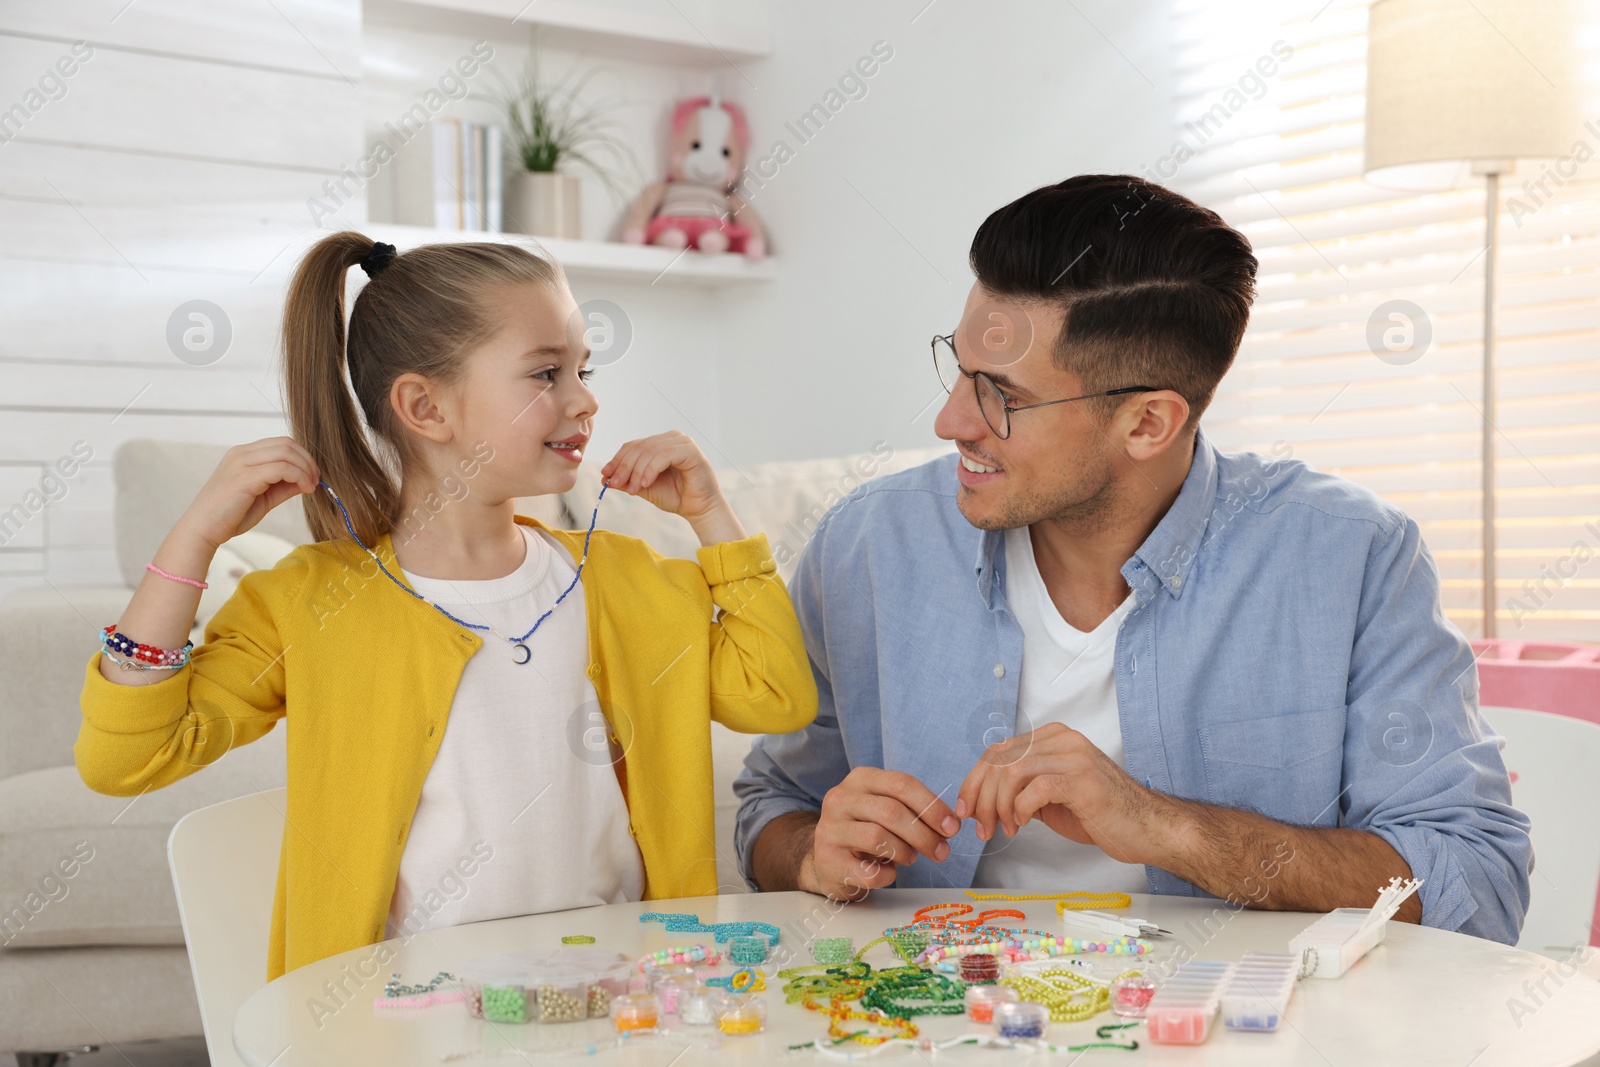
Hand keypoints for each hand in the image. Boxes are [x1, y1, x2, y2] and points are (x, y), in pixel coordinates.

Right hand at [180, 437, 320, 551]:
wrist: (202, 530)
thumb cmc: (230, 516)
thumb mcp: (263, 498)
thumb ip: (283, 486)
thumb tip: (308, 480)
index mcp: (242, 454)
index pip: (280, 443)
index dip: (302, 456)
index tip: (313, 475)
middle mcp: (241, 453)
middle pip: (286, 444)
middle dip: (307, 460)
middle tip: (317, 479)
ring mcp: (241, 463)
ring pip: (286, 453)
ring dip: (306, 468)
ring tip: (312, 486)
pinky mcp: (245, 477)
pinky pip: (282, 468)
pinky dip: (299, 476)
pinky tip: (305, 489)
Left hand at [600, 431, 743, 543]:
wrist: (699, 509)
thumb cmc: (675, 496)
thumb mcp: (644, 487)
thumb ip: (627, 480)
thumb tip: (604, 476)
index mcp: (660, 443)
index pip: (633, 446)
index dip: (617, 460)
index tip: (606, 476)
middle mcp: (671, 437)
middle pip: (639, 447)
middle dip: (624, 467)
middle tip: (615, 484)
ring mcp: (682, 442)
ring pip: (650, 451)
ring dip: (637, 471)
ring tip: (633, 490)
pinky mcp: (690, 450)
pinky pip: (664, 456)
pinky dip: (651, 470)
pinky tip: (645, 483)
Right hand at [804, 767, 960, 900]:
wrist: (827, 860)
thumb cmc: (866, 831)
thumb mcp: (885, 810)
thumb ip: (913, 811)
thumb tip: (949, 824)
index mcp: (861, 779)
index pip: (902, 784)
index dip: (932, 806)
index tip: (952, 826)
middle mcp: (840, 798)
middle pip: (891, 811)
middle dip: (924, 834)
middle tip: (942, 852)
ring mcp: (830, 829)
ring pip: (878, 838)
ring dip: (905, 852)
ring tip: (910, 858)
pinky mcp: (828, 860)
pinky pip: (869, 871)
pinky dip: (888, 875)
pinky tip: (887, 871)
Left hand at [954, 722, 1169, 866]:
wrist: (1147, 827)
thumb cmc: (1100, 813)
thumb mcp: (1050, 796)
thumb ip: (1021, 788)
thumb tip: (982, 799)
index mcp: (1052, 737)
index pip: (998, 751)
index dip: (974, 781)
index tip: (966, 809)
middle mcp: (1062, 739)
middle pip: (999, 760)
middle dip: (980, 797)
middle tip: (980, 827)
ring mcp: (1073, 756)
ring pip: (1012, 772)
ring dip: (997, 806)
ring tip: (1003, 829)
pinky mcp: (1082, 779)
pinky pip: (1034, 788)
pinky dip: (1019, 809)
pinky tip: (1022, 825)